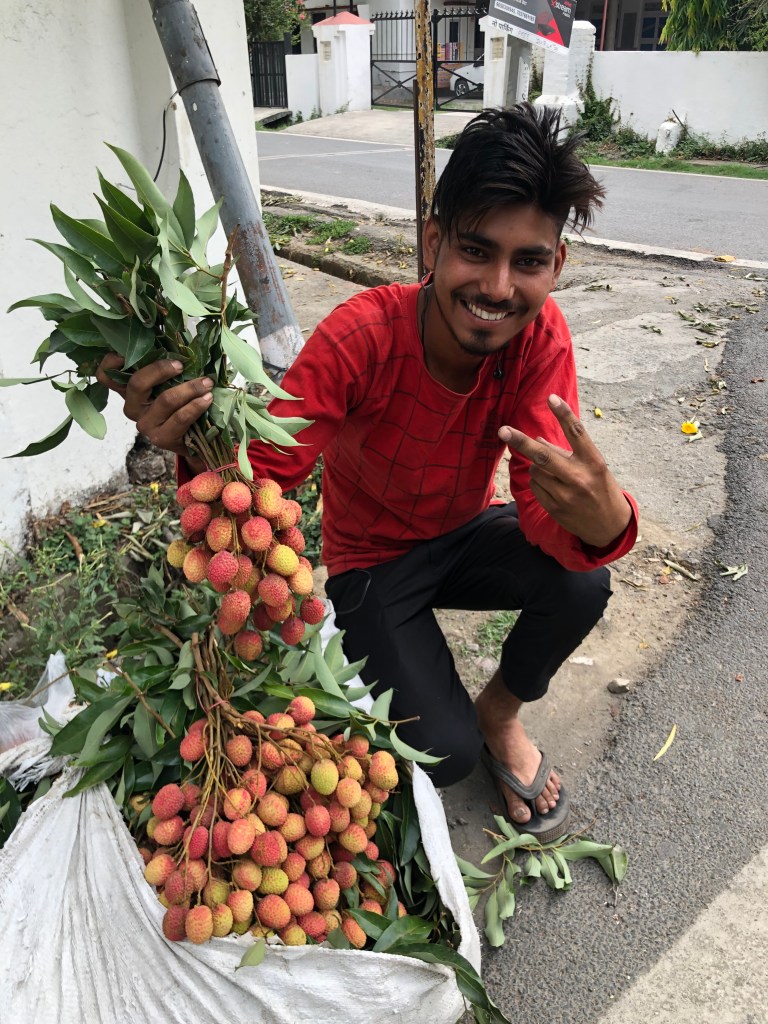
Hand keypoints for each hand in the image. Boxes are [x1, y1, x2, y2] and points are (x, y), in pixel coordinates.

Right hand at [95, 354, 212, 458]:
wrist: (193, 441)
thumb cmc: (179, 405)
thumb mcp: (169, 385)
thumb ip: (165, 370)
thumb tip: (179, 344)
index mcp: (129, 391)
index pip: (106, 376)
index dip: (110, 362)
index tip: (125, 352)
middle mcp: (132, 408)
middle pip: (137, 383)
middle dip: (161, 369)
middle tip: (181, 365)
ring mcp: (145, 424)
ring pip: (165, 400)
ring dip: (190, 388)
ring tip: (207, 383)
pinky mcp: (161, 438)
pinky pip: (180, 417)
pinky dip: (196, 405)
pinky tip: (207, 399)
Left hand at [499, 394, 631, 548]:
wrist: (608, 526)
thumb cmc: (600, 488)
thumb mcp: (592, 466)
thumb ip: (568, 452)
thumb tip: (536, 440)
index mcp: (593, 462)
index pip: (577, 433)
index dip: (563, 414)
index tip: (551, 398)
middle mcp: (579, 477)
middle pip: (543, 456)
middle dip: (520, 441)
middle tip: (502, 430)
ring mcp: (566, 495)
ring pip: (535, 470)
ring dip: (537, 466)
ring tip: (554, 473)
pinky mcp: (555, 508)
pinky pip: (534, 486)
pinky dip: (538, 482)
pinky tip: (552, 486)